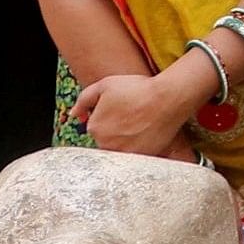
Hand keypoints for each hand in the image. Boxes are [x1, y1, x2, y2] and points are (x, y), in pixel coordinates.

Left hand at [68, 65, 200, 155]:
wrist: (168, 99)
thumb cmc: (138, 89)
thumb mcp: (105, 85)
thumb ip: (83, 100)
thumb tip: (75, 115)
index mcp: (95, 128)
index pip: (97, 127)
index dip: (110, 117)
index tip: (123, 109)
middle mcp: (106, 145)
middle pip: (107, 140)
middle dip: (117, 130)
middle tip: (133, 116)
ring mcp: (124, 154)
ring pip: (120, 149)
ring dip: (127, 140)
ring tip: (141, 124)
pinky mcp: (141, 158)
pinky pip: (134, 157)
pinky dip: (139, 147)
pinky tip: (147, 133)